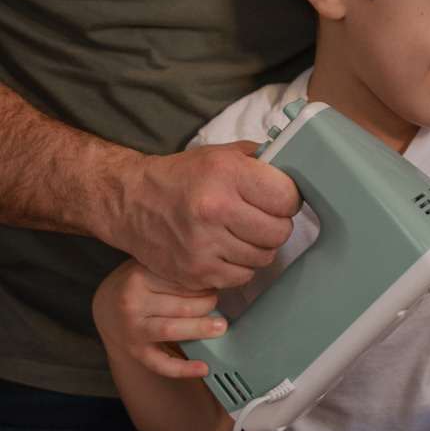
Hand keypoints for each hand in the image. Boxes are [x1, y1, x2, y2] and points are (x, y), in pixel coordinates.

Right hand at [93, 258, 227, 378]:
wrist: (105, 306)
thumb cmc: (135, 283)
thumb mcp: (147, 265)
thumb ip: (172, 267)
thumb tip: (212, 274)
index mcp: (139, 277)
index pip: (182, 281)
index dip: (204, 284)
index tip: (215, 285)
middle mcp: (133, 303)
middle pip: (181, 306)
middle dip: (207, 305)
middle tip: (218, 303)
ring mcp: (133, 329)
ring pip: (172, 330)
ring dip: (200, 329)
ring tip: (220, 328)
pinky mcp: (135, 351)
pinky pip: (161, 364)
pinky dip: (183, 369)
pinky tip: (202, 367)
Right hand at [112, 140, 298, 289]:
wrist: (131, 201)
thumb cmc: (182, 176)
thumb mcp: (221, 154)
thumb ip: (261, 159)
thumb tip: (296, 168)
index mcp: (226, 173)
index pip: (287, 197)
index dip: (288, 199)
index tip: (279, 198)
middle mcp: (214, 208)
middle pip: (279, 232)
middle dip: (277, 225)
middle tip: (262, 218)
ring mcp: (204, 244)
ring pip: (263, 257)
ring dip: (259, 247)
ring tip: (242, 233)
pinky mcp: (196, 271)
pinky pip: (242, 277)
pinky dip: (240, 266)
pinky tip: (227, 249)